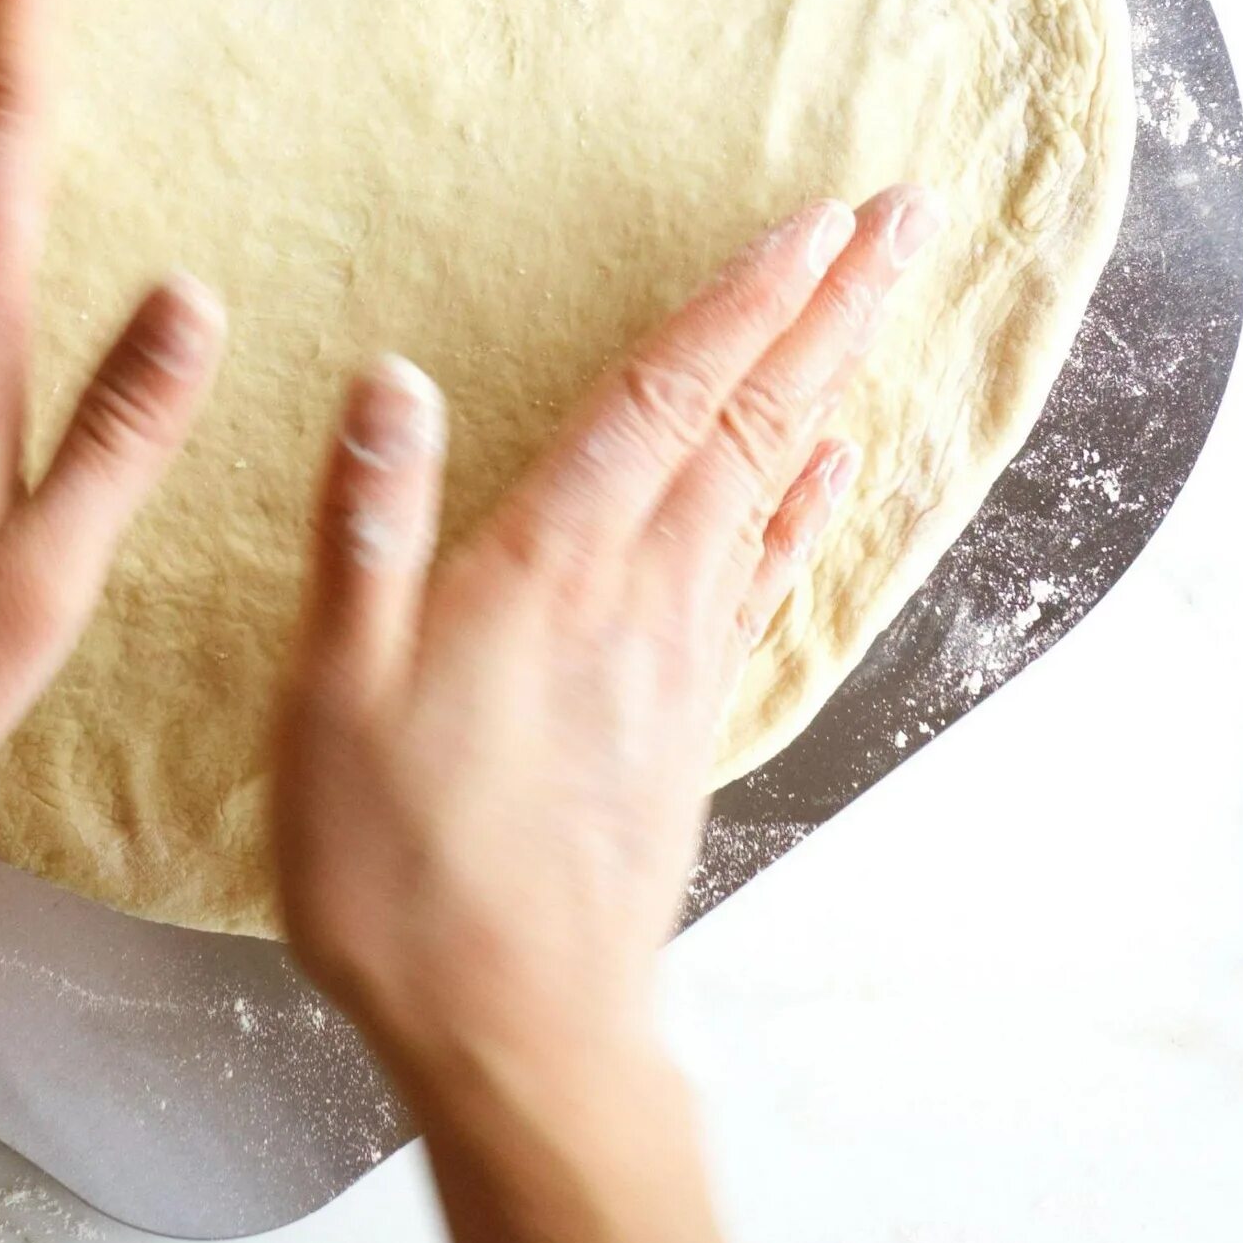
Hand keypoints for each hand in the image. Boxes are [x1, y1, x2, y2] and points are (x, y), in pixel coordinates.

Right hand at [272, 184, 938, 1242]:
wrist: (513, 1026)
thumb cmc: (403, 866)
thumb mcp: (336, 691)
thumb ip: (371, 528)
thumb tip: (391, 378)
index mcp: (548, 569)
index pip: (665, 400)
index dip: (741, 301)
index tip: (818, 216)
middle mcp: (638, 595)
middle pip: (755, 421)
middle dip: (831, 309)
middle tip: (905, 215)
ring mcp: (675, 658)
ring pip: (771, 485)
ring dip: (828, 381)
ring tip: (875, 304)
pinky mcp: (684, 716)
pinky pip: (765, 577)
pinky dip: (805, 506)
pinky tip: (830, 471)